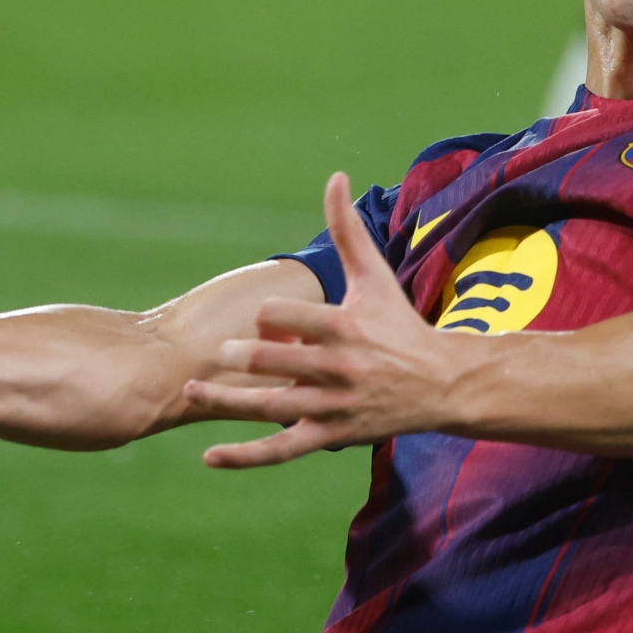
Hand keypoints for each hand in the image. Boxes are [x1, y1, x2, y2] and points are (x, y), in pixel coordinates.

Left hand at [184, 174, 476, 468]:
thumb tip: (334, 176)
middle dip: (242, 357)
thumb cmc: (400, 325)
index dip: (271, 317)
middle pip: (276, 363)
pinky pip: (281, 451)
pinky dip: (245, 456)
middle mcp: (338, 370)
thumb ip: (347, 229)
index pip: (293, 319)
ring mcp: (332, 407)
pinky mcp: (330, 437)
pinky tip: (209, 456)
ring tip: (191, 390)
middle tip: (219, 351)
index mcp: (346, 328)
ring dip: (227, 400)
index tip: (264, 317)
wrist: (441, 384)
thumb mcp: (374, 277)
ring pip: (272, 408)